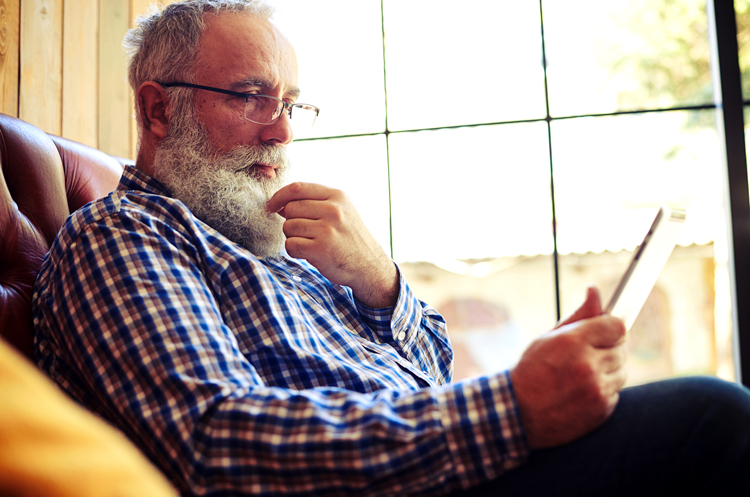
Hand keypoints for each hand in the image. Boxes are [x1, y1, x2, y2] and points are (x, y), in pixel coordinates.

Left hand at [267, 182, 398, 307]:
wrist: (369, 265)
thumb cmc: (350, 238)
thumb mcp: (341, 211)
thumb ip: (315, 202)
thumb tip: (280, 203)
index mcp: (337, 196)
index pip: (297, 188)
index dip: (279, 196)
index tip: (272, 206)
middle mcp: (333, 210)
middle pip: (290, 208)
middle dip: (291, 221)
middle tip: (305, 233)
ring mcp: (327, 230)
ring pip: (288, 227)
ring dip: (293, 237)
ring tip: (310, 243)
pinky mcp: (321, 249)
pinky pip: (291, 245)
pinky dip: (294, 251)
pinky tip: (308, 253)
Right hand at [510, 287, 626, 449]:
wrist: (518, 414)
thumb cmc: (531, 371)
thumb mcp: (548, 338)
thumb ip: (578, 316)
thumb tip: (595, 290)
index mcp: (572, 342)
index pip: (616, 326)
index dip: (611, 329)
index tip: (606, 333)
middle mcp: (587, 365)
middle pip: (621, 350)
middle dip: (607, 351)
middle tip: (585, 358)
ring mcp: (596, 389)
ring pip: (621, 373)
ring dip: (607, 373)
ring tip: (580, 377)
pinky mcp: (602, 410)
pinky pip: (615, 393)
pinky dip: (603, 392)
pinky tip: (580, 393)